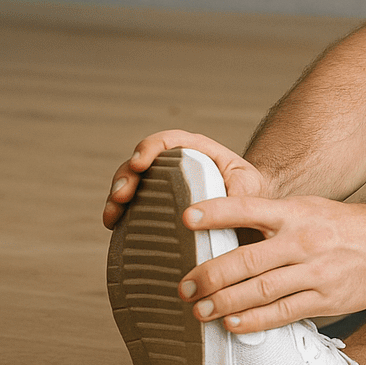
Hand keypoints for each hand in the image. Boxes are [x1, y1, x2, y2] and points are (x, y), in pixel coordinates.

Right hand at [103, 131, 268, 228]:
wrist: (252, 214)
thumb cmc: (251, 196)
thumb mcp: (250, 191)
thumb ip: (238, 196)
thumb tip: (221, 214)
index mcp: (199, 152)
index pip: (170, 140)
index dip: (150, 148)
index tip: (140, 164)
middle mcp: (176, 164)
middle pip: (142, 160)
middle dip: (126, 175)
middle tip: (122, 196)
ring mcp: (163, 183)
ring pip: (132, 181)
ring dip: (117, 195)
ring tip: (112, 215)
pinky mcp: (156, 203)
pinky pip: (132, 204)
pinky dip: (119, 212)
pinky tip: (113, 224)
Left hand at [175, 195, 365, 331]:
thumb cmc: (337, 226)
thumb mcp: (305, 208)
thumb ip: (268, 219)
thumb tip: (219, 232)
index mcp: (294, 213)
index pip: (248, 209)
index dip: (216, 212)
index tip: (186, 219)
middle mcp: (304, 240)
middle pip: (248, 260)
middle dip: (209, 276)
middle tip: (184, 288)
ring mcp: (316, 271)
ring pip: (261, 291)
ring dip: (224, 302)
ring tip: (200, 310)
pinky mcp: (327, 298)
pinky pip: (284, 312)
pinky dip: (254, 320)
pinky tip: (233, 324)